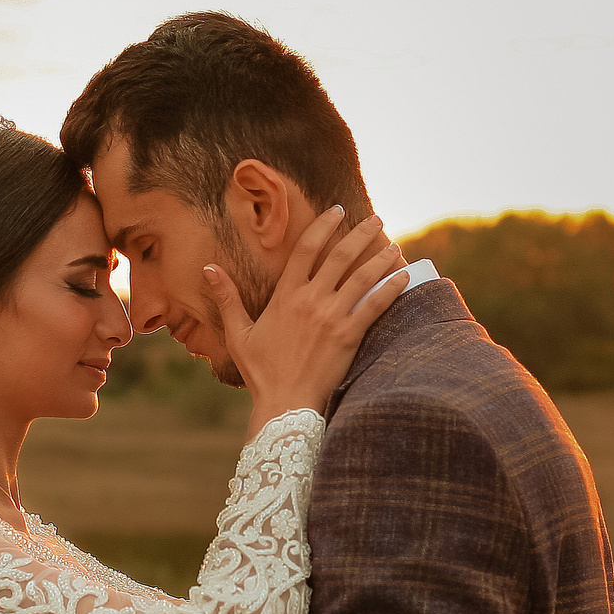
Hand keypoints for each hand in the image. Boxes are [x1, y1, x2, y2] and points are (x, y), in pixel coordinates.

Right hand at [210, 206, 407, 434]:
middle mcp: (310, 300)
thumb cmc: (260, 370)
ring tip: (395, 244)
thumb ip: (227, 297)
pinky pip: (375, 306)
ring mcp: (332, 318)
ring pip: (362, 277)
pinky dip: (391, 289)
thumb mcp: (237, 333)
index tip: (337, 210)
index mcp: (285, 295)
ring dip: (381, 257)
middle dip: (361, 233)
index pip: (306, 248)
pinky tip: (405, 276)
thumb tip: (208, 267)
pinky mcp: (349, 337)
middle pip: (340, 256)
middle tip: (376, 219)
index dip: (323, 226)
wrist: (284, 403)